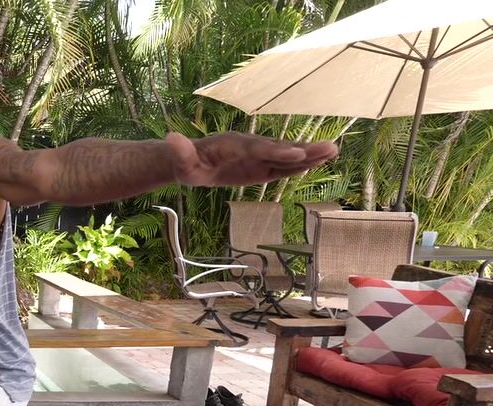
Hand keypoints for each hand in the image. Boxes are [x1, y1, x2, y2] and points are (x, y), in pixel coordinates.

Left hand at [166, 131, 338, 187]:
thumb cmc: (184, 163)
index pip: (257, 149)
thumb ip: (179, 152)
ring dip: (309, 155)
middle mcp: (250, 147)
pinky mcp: (260, 167)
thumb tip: (171, 138)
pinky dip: (300, 165)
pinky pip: (282, 167)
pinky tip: (319, 163)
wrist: (189, 161)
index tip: (295, 154)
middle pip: (278, 149)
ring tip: (334, 151)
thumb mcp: (179, 162)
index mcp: (233, 145)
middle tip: (330, 148)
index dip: (275, 152)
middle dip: (303, 150)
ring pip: (285, 156)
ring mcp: (257, 156)